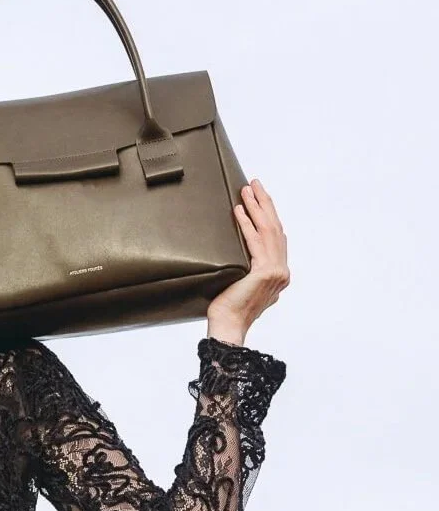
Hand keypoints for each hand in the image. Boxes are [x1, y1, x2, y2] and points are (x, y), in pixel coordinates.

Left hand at [207, 179, 289, 330]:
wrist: (228, 326)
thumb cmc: (228, 308)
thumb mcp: (242, 283)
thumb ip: (248, 269)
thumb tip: (239, 254)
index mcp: (279, 274)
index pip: (277, 237)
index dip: (269, 215)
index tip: (260, 198)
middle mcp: (282, 272)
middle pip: (275, 228)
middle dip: (265, 204)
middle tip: (255, 184)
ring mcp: (276, 272)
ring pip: (268, 231)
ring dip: (256, 207)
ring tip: (247, 190)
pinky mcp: (265, 272)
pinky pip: (254, 242)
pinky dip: (246, 224)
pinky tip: (239, 210)